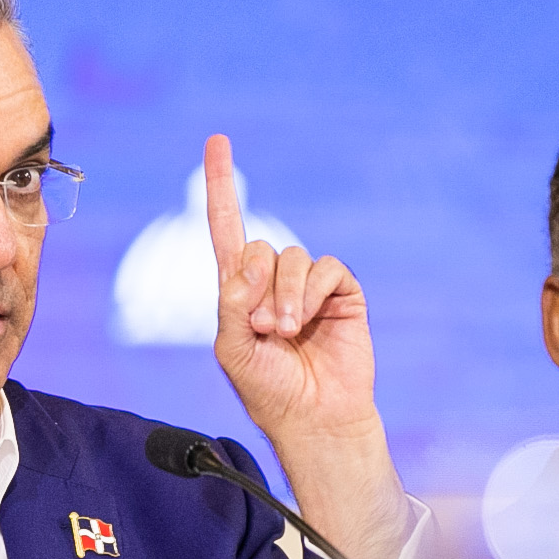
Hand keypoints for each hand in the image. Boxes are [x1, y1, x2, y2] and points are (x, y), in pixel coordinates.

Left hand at [203, 133, 410, 558]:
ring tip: (285, 332)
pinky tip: (310, 321)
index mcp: (240, 289)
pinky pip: (326, 270)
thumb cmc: (268, 389)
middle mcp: (273, 280)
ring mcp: (309, 286)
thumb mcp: (233, 346)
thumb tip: (253, 259)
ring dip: (285, 296)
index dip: (220, 184)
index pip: (227, 227)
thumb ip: (234, 300)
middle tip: (263, 328)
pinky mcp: (341, 293)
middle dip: (257, 286)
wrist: (314, 417)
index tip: (217, 141)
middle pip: (260, 245)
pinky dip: (312, 294)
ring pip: (292, 257)